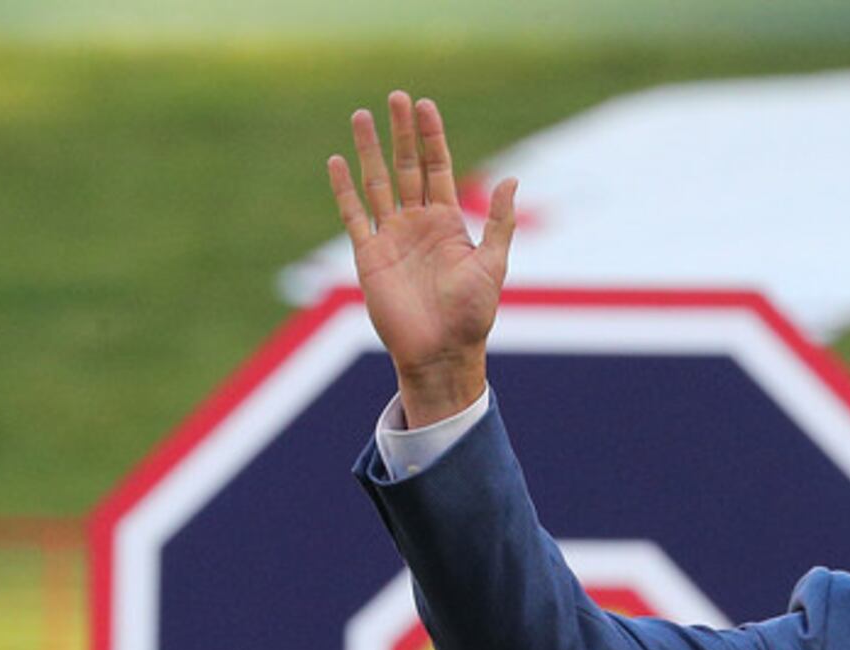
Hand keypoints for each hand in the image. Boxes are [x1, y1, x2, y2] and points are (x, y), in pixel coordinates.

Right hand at [326, 91, 517, 426]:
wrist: (441, 353)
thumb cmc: (472, 315)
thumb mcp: (494, 264)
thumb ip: (500, 221)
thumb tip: (512, 179)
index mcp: (447, 222)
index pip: (437, 167)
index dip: (432, 136)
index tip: (425, 105)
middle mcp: (417, 224)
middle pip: (407, 166)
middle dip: (401, 132)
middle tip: (395, 97)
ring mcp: (391, 237)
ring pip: (377, 182)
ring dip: (369, 150)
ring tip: (361, 115)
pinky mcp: (369, 256)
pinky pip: (354, 215)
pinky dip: (344, 189)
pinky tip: (337, 161)